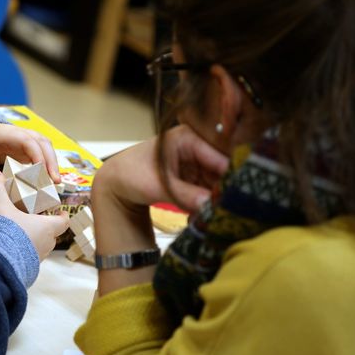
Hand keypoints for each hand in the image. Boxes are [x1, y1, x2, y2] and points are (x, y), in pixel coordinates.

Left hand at [0, 123, 60, 206]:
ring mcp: (27, 137)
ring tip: (55, 181)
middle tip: (54, 180)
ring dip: (53, 161)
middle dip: (51, 160)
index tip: (41, 171)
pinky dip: (49, 162)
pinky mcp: (30, 145)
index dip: (36, 155)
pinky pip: (44, 151)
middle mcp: (19, 133)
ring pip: (46, 145)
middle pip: (42, 141)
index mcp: (4, 134)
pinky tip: (50, 178)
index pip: (26, 140)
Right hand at [0, 169, 69, 259]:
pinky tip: (9, 249)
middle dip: (44, 227)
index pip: (63, 222)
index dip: (62, 216)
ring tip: (19, 233)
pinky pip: (29, 259)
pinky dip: (23, 253)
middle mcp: (46, 244)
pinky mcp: (27, 270)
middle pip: (52, 234)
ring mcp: (37, 258)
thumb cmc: (4, 232)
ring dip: (33, 240)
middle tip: (33, 219)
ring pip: (40, 247)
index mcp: (47, 227)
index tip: (60, 212)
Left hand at [91, 125, 227, 294]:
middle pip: (220, 170)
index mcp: (187, 137)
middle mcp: (195, 147)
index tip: (238, 197)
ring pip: (216, 182)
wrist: (116, 183)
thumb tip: (211, 206)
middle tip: (230, 211)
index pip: (218, 156)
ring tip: (219, 216)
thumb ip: (185, 195)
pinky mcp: (194, 177)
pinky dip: (207, 203)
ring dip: (216, 200)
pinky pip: (207, 190)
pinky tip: (207, 216)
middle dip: (224, 190)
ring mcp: (196, 162)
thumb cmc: (130, 175)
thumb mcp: (157, 185)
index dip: (229, 176)